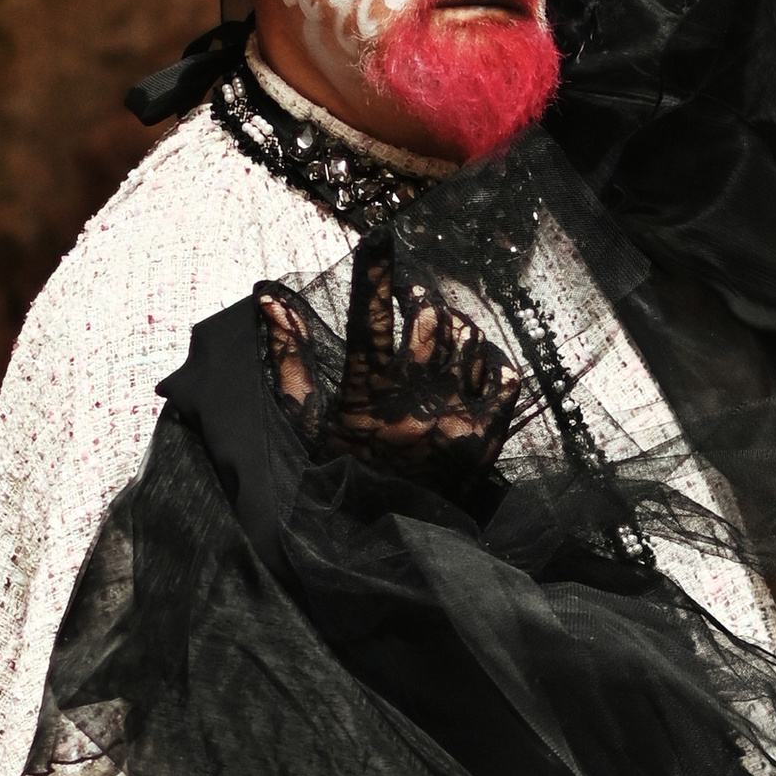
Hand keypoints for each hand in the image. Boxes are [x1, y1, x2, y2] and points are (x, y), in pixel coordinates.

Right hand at [259, 242, 523, 494]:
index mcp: (366, 397)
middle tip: (409, 297)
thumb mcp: (305, 422)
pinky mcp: (485, 439)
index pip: (368, 321)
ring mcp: (455, 420)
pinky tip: (473, 364)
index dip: (375, 274)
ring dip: (453, 324)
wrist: (388, 540)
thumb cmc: (341, 476)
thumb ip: (288, 358)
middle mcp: (414, 404)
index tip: (380, 235)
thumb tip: (270, 300)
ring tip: (438, 332)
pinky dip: (492, 361)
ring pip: (468, 341)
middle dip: (418, 297)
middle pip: (429, 319)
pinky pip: (505, 378)